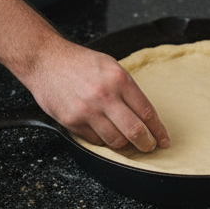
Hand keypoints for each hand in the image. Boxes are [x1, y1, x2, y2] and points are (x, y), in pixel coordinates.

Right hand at [19, 37, 170, 151]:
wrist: (46, 61)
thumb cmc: (79, 63)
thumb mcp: (110, 67)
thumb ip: (126, 89)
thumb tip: (143, 115)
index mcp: (119, 79)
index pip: (146, 112)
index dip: (158, 130)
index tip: (163, 140)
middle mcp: (104, 96)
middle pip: (134, 131)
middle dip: (146, 144)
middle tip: (150, 147)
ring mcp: (87, 111)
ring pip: (115, 141)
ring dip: (123, 144)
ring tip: (126, 142)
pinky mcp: (72, 122)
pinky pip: (95, 141)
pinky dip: (102, 140)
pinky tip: (103, 133)